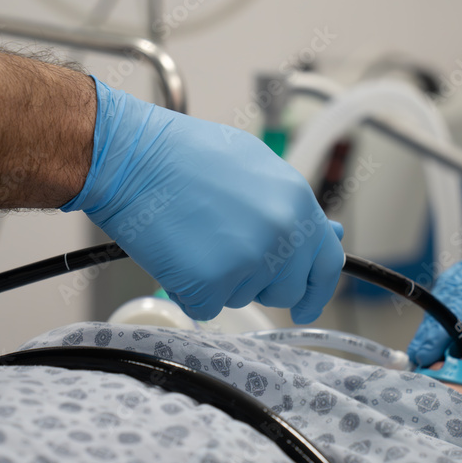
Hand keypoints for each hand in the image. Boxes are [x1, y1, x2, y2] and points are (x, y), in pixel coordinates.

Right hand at [62, 78, 345, 323]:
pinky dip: (189, 290)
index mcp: (296, 202)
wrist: (133, 159)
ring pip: (241, 297)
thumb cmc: (184, 155)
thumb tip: (328, 234)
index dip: (316, 290)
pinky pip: (206, 307)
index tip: (305, 306)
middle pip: (284, 289)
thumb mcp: (256, 167)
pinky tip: (177, 254)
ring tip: (195, 237)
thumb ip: (293, 208)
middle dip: (258, 282)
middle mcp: (281, 234)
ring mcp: (248, 261)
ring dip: (220, 281)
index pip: (326, 263)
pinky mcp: (211, 283)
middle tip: (223, 252)